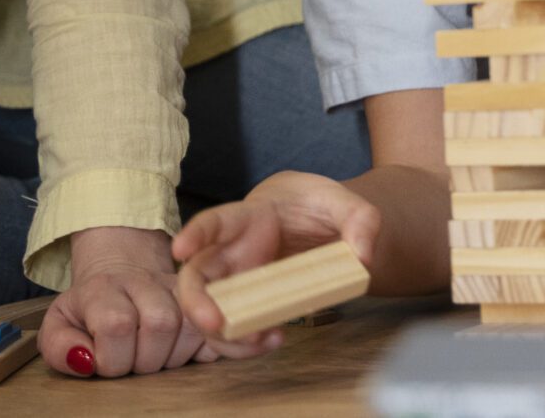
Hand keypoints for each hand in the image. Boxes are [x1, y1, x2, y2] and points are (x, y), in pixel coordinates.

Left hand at [41, 225, 227, 377]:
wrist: (120, 276)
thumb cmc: (88, 312)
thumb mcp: (59, 326)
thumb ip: (59, 347)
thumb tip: (86, 360)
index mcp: (103, 288)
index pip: (117, 324)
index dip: (111, 357)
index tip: (102, 361)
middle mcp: (145, 280)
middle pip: (161, 324)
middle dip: (145, 360)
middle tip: (131, 361)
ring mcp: (178, 286)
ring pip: (191, 326)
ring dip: (172, 357)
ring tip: (153, 356)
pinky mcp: (205, 295)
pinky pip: (215, 328)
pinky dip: (203, 348)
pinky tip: (180, 351)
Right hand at [174, 172, 381, 349]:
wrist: (315, 222)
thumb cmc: (317, 206)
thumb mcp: (345, 203)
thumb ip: (361, 221)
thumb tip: (363, 258)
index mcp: (247, 218)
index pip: (215, 221)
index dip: (195, 234)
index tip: (181, 249)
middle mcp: (231, 251)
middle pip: (196, 277)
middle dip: (196, 303)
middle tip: (214, 324)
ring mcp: (236, 281)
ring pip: (210, 311)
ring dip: (225, 335)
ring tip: (263, 339)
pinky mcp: (248, 304)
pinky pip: (235, 328)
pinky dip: (247, 342)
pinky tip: (274, 338)